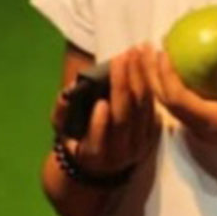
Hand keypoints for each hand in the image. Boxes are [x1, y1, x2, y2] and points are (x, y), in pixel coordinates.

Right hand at [51, 45, 161, 178]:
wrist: (103, 161)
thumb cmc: (77, 138)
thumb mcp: (63, 129)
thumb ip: (62, 112)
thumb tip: (66, 94)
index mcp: (94, 155)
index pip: (98, 141)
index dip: (100, 124)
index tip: (100, 104)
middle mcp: (120, 154)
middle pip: (124, 119)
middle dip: (122, 87)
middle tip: (120, 58)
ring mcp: (139, 146)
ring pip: (142, 110)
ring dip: (139, 78)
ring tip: (134, 54)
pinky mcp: (152, 135)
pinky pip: (154, 107)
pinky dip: (151, 84)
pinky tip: (146, 64)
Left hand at [141, 23, 216, 157]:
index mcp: (212, 121)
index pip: (177, 98)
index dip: (165, 74)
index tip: (162, 50)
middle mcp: (202, 129)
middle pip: (166, 102)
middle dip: (152, 76)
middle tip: (146, 49)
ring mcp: (203, 132)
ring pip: (172, 107)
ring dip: (159, 82)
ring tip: (154, 57)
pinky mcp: (208, 129)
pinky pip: (183, 107)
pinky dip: (173, 88)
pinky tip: (176, 69)